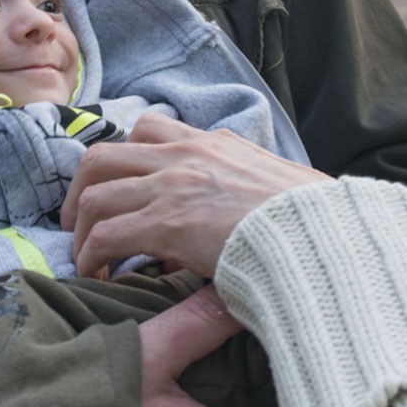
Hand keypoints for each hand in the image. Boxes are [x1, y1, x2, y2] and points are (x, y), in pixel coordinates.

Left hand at [62, 113, 328, 277]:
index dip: (124, 162)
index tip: (121, 193)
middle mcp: (188, 153)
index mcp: (215, 143)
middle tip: (81, 220)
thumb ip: (243, 196)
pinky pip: (105, 235)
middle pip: (104, 154)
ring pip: (96, 192)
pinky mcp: (168, 223)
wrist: (325, 235)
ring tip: (84, 255)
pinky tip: (97, 275)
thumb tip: (222, 230)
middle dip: (83, 187)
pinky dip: (91, 255)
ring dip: (81, 226)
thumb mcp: (277, 189)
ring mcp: (174, 185)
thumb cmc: (314, 221)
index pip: (150, 131)